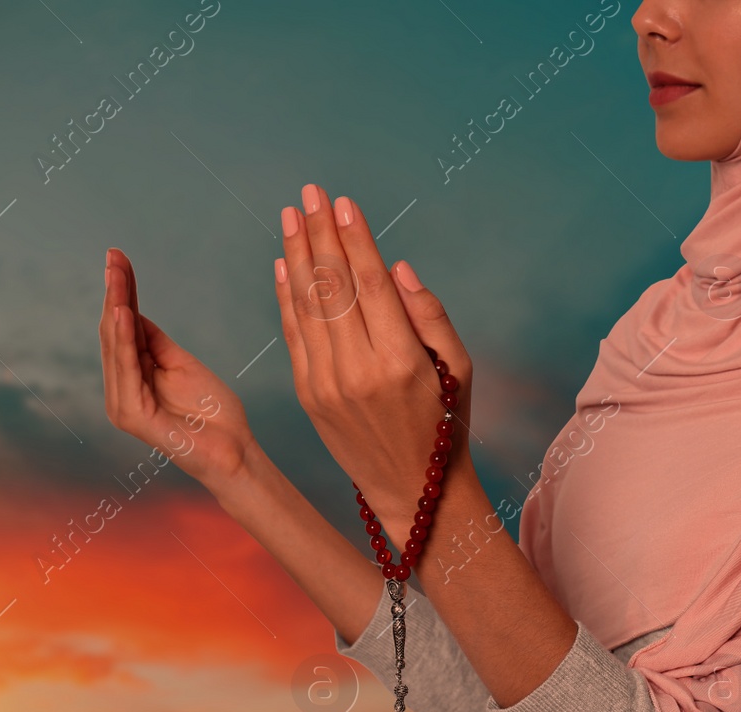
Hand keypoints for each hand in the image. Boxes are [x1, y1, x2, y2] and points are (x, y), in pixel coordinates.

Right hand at [99, 248, 254, 487]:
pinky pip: (127, 368)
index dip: (122, 292)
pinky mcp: (133, 416)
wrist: (234, 451)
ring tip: (116, 275)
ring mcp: (123, 405)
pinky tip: (124, 312)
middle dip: (114, 291)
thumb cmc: (212, 413)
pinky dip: (124, 339)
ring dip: (115, 307)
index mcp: (131, 379)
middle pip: (114, 332)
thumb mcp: (181, 364)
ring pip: (116, 345)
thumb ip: (153, 341)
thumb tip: (133, 312)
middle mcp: (120, 391)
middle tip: (114, 256)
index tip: (118, 257)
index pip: (124, 327)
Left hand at [272, 184, 475, 544]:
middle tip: (310, 194)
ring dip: (296, 256)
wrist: (410, 488)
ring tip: (292, 216)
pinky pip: (293, 336)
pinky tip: (283, 264)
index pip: (372, 287)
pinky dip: (285, 296)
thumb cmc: (444, 422)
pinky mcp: (307, 395)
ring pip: (307, 307)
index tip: (344, 202)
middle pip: (333, 288)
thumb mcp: (457, 369)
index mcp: (401, 362)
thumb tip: (396, 267)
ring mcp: (326, 385)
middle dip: (319, 235)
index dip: (355, 240)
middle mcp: (358, 372)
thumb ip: (429, 315)